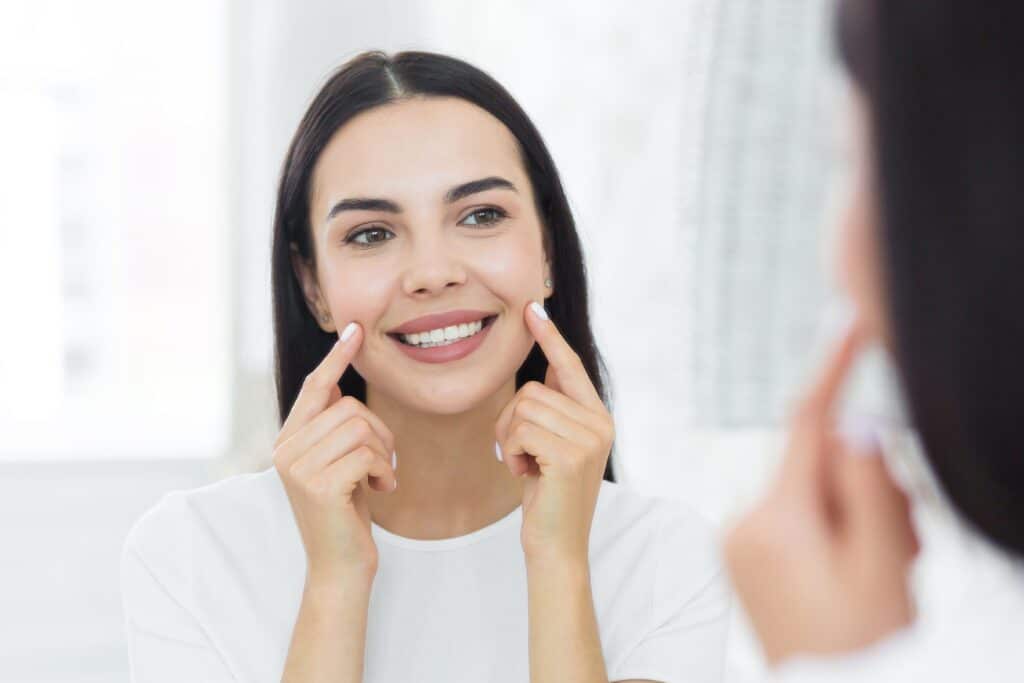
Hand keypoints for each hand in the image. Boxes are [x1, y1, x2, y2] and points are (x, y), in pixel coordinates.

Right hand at [273, 323, 397, 583]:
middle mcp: (284, 450)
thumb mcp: (339, 462)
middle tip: (382, 464)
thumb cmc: (346, 513)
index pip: (313, 387)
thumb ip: (334, 429)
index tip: (356, 329)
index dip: (337, 357)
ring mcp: (297, 467)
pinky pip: (367, 452)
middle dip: (378, 431)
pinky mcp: (317, 485)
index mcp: (288, 441)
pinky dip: (384, 469)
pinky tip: (381, 489)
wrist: (340, 567)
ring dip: (383, 452)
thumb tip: (340, 385)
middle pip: (347, 406)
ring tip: (379, 477)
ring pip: (359, 426)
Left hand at [496, 302, 613, 562]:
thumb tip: (548, 363)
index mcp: (598, 417)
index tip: (532, 308)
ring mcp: (589, 439)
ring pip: (523, 408)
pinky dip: (512, 451)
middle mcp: (600, 423)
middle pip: (533, 390)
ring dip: (510, 438)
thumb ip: (555, 409)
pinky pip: (520, 429)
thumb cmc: (548, 496)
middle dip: (511, 421)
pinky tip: (525, 474)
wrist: (556, 546)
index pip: (569, 367)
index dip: (549, 337)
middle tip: (519, 454)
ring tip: (525, 465)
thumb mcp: (551, 446)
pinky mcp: (571, 455)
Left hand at [723, 319, 918, 665]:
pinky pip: (799, 515)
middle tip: (900, 548)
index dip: (832, 368)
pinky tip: (854, 572)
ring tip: (879, 572)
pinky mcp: (748, 553)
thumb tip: (858, 425)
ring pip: (814, 490)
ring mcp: (743, 540)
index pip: (807, 425)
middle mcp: (746, 523)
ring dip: (857, 514)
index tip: (851, 320)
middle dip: (868, 488)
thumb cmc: (859, 643)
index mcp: (773, 522)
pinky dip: (836, 529)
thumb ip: (872, 492)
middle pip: (819, 463)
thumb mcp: (881, 568)